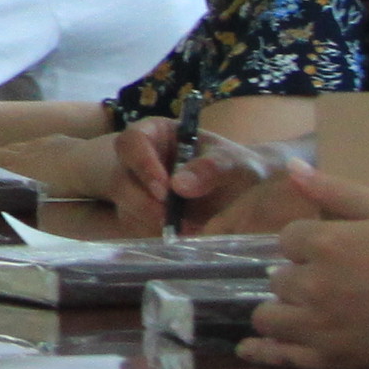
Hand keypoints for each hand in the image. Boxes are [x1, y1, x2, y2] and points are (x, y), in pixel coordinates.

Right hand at [121, 130, 324, 235]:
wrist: (249, 193)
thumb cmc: (241, 167)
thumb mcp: (235, 163)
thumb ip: (212, 168)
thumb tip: (179, 185)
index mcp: (155, 133)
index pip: (131, 142)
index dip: (142, 165)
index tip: (165, 189)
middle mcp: (139, 159)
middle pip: (120, 179)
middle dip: (143, 202)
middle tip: (171, 219)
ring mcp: (137, 188)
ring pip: (125, 207)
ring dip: (152, 222)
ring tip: (190, 228)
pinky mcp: (141, 214)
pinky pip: (136, 227)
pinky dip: (157, 234)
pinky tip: (183, 233)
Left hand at [236, 173, 368, 368]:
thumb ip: (337, 190)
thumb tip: (291, 168)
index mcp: (324, 242)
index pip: (287, 239)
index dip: (307, 245)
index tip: (331, 254)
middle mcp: (312, 284)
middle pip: (278, 279)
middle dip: (298, 279)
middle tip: (330, 286)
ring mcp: (318, 326)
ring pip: (269, 318)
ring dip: (283, 312)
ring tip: (307, 314)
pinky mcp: (330, 360)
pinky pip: (281, 356)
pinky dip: (270, 350)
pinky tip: (262, 349)